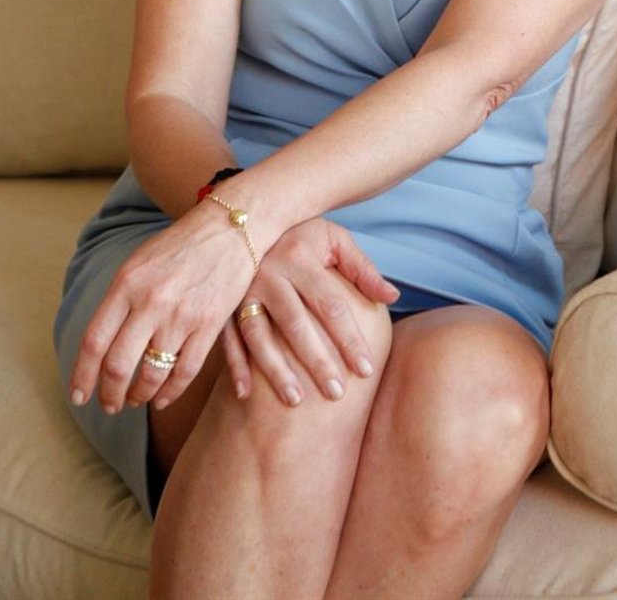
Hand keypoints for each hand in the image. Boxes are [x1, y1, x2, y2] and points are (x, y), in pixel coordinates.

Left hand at [68, 200, 255, 416]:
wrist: (229, 228)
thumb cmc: (180, 246)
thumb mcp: (139, 263)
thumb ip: (119, 300)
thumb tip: (101, 345)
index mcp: (126, 283)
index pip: (94, 341)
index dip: (82, 375)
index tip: (78, 397)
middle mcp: (150, 301)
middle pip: (118, 365)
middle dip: (109, 394)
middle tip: (109, 405)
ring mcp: (181, 316)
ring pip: (151, 375)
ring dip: (139, 396)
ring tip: (134, 400)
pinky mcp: (209, 325)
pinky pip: (184, 372)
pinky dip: (170, 393)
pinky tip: (161, 398)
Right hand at [219, 218, 398, 407]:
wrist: (250, 215)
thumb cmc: (302, 233)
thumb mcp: (334, 239)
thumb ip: (362, 268)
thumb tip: (392, 297)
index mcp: (299, 256)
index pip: (330, 304)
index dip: (349, 338)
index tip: (366, 370)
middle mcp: (268, 272)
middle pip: (295, 323)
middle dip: (316, 361)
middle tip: (337, 394)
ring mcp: (242, 288)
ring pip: (258, 334)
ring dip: (275, 369)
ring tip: (296, 400)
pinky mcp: (223, 301)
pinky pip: (226, 336)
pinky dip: (234, 365)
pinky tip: (246, 394)